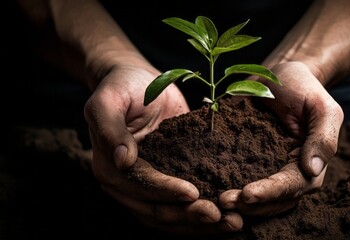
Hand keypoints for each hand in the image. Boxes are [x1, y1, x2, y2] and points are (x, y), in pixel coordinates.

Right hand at [84, 64, 242, 233]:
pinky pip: (181, 207)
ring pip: (171, 217)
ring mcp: (146, 188)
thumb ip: (109, 127)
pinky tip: (226, 217)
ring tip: (231, 223)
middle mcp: (126, 185)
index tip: (193, 193)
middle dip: (188, 216)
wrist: (137, 82)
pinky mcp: (166, 183)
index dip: (165, 192)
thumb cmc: (122, 87)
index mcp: (110, 167)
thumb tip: (122, 160)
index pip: (140, 185)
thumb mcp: (109, 99)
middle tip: (221, 216)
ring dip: (200, 224)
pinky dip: (201, 215)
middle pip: (156, 210)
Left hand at [219, 61, 342, 215]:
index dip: (270, 193)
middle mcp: (290, 173)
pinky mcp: (249, 162)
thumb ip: (323, 138)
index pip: (291, 186)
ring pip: (256, 198)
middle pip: (273, 200)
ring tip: (217, 200)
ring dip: (238, 203)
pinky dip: (226, 186)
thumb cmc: (303, 89)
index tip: (247, 194)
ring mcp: (268, 169)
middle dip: (250, 204)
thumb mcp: (321, 107)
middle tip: (224, 201)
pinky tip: (210, 188)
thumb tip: (312, 170)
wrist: (279, 75)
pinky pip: (239, 179)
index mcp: (310, 164)